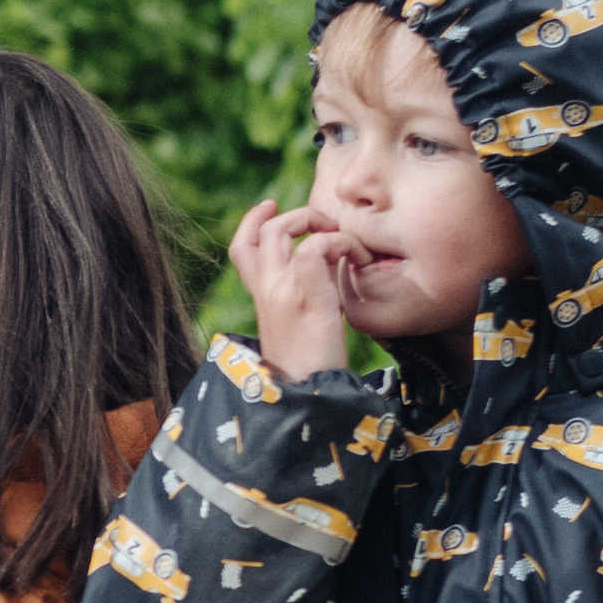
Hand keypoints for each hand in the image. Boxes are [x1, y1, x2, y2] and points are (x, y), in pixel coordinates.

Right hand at [229, 193, 357, 383]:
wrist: (308, 396)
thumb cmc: (313, 368)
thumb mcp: (304, 324)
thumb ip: (310, 295)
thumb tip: (334, 270)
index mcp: (263, 298)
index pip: (242, 248)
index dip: (252, 221)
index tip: (269, 205)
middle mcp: (265, 290)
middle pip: (264, 230)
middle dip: (298, 215)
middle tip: (328, 224)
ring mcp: (280, 290)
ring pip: (283, 228)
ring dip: (319, 223)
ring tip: (347, 243)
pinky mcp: (304, 294)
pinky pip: (317, 245)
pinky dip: (342, 243)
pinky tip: (360, 261)